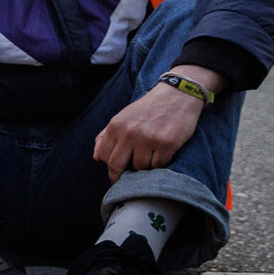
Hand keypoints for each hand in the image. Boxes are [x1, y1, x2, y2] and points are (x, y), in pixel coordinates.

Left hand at [92, 82, 208, 180]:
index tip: (116, 171)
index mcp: (116, 126)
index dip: (110, 167)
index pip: (104, 156)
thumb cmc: (148, 109)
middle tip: (126, 180)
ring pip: (140, 167)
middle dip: (120, 176)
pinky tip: (162, 154)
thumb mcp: (123, 117)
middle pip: (116, 166)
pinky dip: (160, 164)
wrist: (177, 94)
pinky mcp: (167, 144)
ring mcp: (148, 139)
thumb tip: (96, 158)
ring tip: (150, 156)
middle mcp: (130, 132)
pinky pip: (158, 166)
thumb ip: (106, 136)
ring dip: (144, 167)